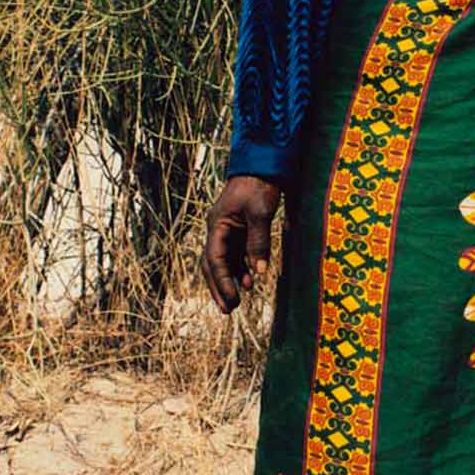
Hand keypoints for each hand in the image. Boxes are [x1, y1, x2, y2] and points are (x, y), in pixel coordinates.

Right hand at [201, 175, 283, 313]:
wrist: (262, 164)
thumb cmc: (259, 185)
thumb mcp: (260, 213)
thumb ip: (258, 242)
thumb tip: (259, 272)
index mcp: (217, 225)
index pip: (214, 259)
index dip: (222, 281)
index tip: (233, 299)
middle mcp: (218, 229)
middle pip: (212, 264)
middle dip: (218, 287)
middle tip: (228, 310)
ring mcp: (228, 230)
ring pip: (223, 261)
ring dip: (229, 280)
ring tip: (237, 301)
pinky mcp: (239, 229)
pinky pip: (235, 254)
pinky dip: (240, 268)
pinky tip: (248, 280)